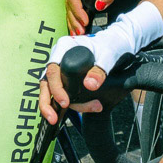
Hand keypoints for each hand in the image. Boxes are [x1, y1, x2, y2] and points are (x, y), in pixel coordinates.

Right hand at [41, 0, 162, 124]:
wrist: (116, 43)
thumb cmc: (110, 44)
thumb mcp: (107, 55)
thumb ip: (99, 70)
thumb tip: (89, 86)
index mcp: (63, 47)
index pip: (52, 69)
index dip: (55, 88)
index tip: (65, 102)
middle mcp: (59, 58)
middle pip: (46, 82)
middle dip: (47, 104)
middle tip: (53, 119)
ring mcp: (62, 68)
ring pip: (55, 91)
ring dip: (66, 105)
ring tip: (93, 109)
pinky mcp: (69, 78)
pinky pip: (66, 92)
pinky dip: (77, 102)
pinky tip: (93, 106)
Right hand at [65, 0, 155, 33]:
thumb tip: (99, 6)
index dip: (77, 9)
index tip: (85, 20)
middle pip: (70, 3)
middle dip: (74, 19)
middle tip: (81, 32)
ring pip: (72, 7)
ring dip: (74, 21)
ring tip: (79, 33)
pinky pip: (77, 8)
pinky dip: (77, 19)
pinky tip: (78, 29)